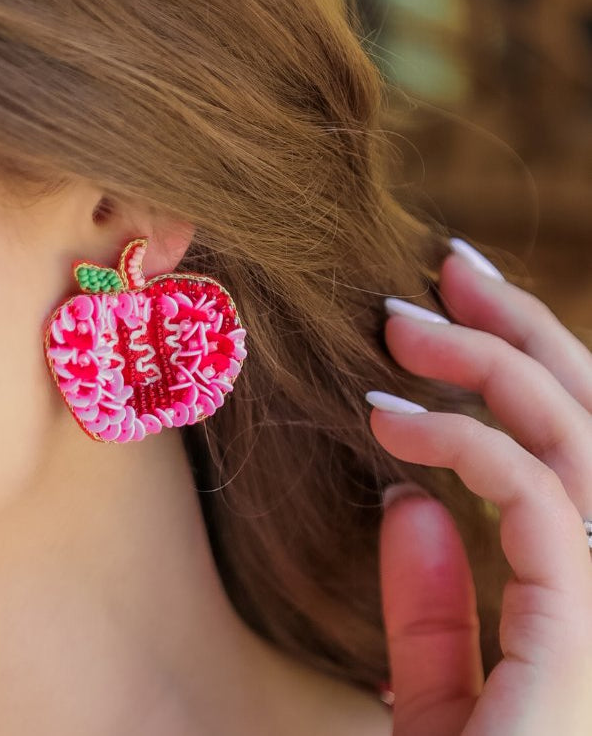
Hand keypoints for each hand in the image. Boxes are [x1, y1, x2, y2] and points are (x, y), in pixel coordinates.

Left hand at [367, 242, 591, 735]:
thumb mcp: (442, 707)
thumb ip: (437, 612)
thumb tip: (410, 503)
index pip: (578, 462)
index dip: (525, 373)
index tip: (451, 308)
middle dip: (526, 334)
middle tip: (448, 267)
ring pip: (581, 445)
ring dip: (494, 364)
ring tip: (400, 322)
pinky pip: (542, 506)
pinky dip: (467, 445)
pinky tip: (386, 419)